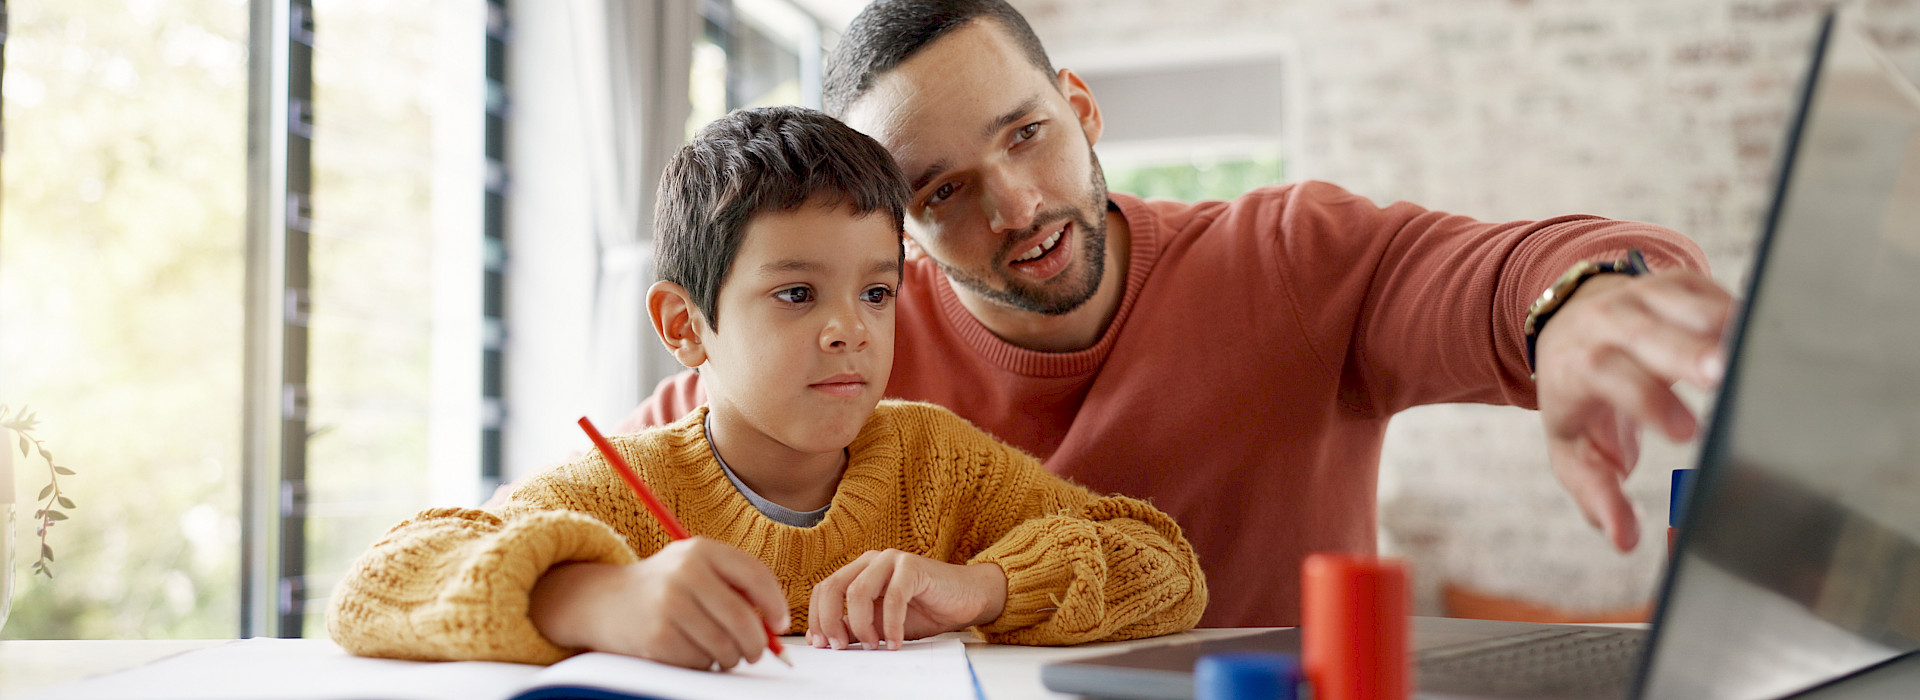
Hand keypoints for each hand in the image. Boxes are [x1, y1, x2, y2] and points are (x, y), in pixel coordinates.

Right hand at [528, 537, 788, 669]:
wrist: (602, 600)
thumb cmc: (662, 587)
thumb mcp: (695, 567)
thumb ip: (735, 584)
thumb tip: (775, 623)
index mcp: (701, 549)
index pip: (755, 575)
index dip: (776, 604)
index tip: (781, 625)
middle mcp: (685, 572)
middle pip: (743, 619)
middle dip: (758, 644)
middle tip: (757, 652)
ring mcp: (670, 605)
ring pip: (725, 646)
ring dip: (729, 657)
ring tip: (719, 651)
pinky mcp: (657, 636)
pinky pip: (701, 661)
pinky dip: (703, 664)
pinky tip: (690, 651)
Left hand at [807, 549, 1005, 650]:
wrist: (965, 599)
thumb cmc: (924, 611)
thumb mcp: (881, 625)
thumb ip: (855, 628)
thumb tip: (824, 640)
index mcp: (859, 571)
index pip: (824, 589)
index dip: (817, 618)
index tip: (822, 645)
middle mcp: (871, 561)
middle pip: (833, 587)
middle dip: (829, 621)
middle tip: (839, 647)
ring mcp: (891, 560)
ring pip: (857, 592)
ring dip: (861, 625)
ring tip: (873, 646)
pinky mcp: (913, 566)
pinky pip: (893, 598)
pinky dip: (891, 625)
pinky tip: (896, 642)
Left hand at [1534, 269, 1733, 551]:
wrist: (1567, 327)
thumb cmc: (1578, 398)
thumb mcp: (1572, 449)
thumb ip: (1596, 493)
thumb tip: (1623, 540)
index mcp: (1582, 364)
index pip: (1612, 379)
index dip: (1649, 403)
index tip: (1688, 432)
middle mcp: (1609, 323)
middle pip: (1648, 333)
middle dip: (1687, 352)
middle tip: (1724, 374)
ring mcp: (1645, 296)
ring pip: (1685, 302)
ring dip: (1723, 324)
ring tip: (1759, 350)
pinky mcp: (1680, 282)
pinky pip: (1713, 289)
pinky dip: (1740, 309)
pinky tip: (1768, 334)